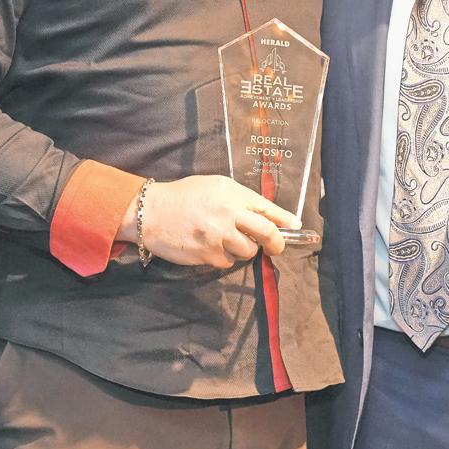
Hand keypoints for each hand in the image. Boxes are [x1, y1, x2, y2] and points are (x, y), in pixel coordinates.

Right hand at [118, 175, 300, 268]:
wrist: (152, 212)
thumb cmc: (185, 196)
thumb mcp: (216, 187)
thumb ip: (240, 199)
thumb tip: (265, 214)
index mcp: (233, 194)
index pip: (267, 208)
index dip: (285, 220)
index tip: (296, 226)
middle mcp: (229, 214)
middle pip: (267, 233)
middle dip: (276, 243)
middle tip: (276, 246)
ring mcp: (218, 236)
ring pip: (247, 251)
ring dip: (243, 249)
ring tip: (228, 240)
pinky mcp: (207, 254)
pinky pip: (227, 262)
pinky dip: (223, 257)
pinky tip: (210, 246)